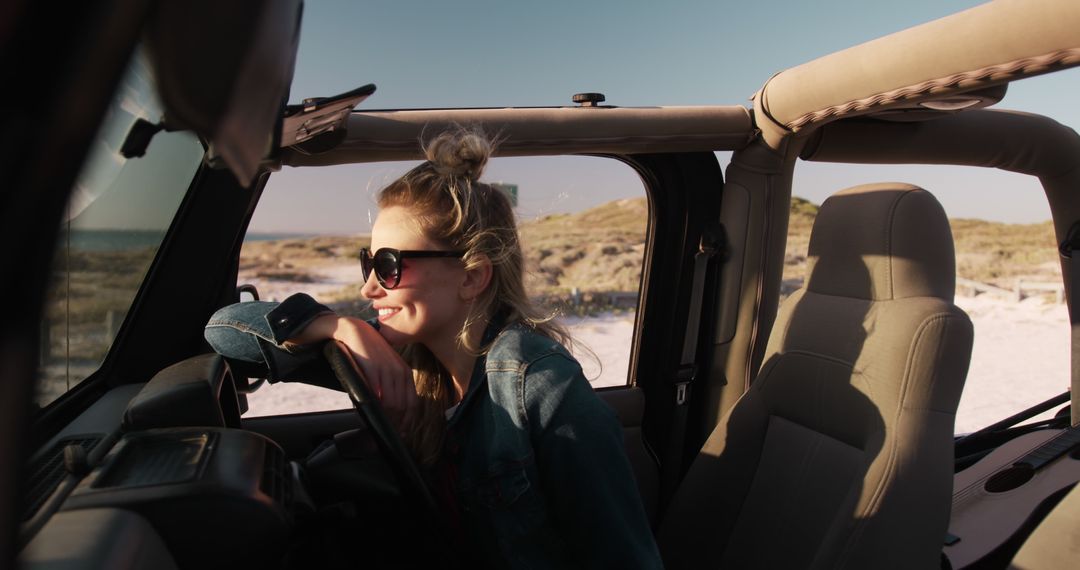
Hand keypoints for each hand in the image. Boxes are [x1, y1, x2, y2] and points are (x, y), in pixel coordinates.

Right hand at [296, 315, 418, 431]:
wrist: (355, 332)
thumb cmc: (369, 353)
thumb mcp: (386, 368)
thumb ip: (391, 386)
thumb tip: (390, 411)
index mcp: (406, 373)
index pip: (412, 403)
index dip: (407, 421)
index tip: (401, 432)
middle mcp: (400, 372)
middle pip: (402, 407)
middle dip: (396, 424)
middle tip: (387, 433)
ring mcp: (387, 371)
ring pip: (391, 404)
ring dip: (384, 418)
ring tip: (376, 425)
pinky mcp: (373, 369)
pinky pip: (376, 395)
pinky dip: (373, 408)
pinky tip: (367, 412)